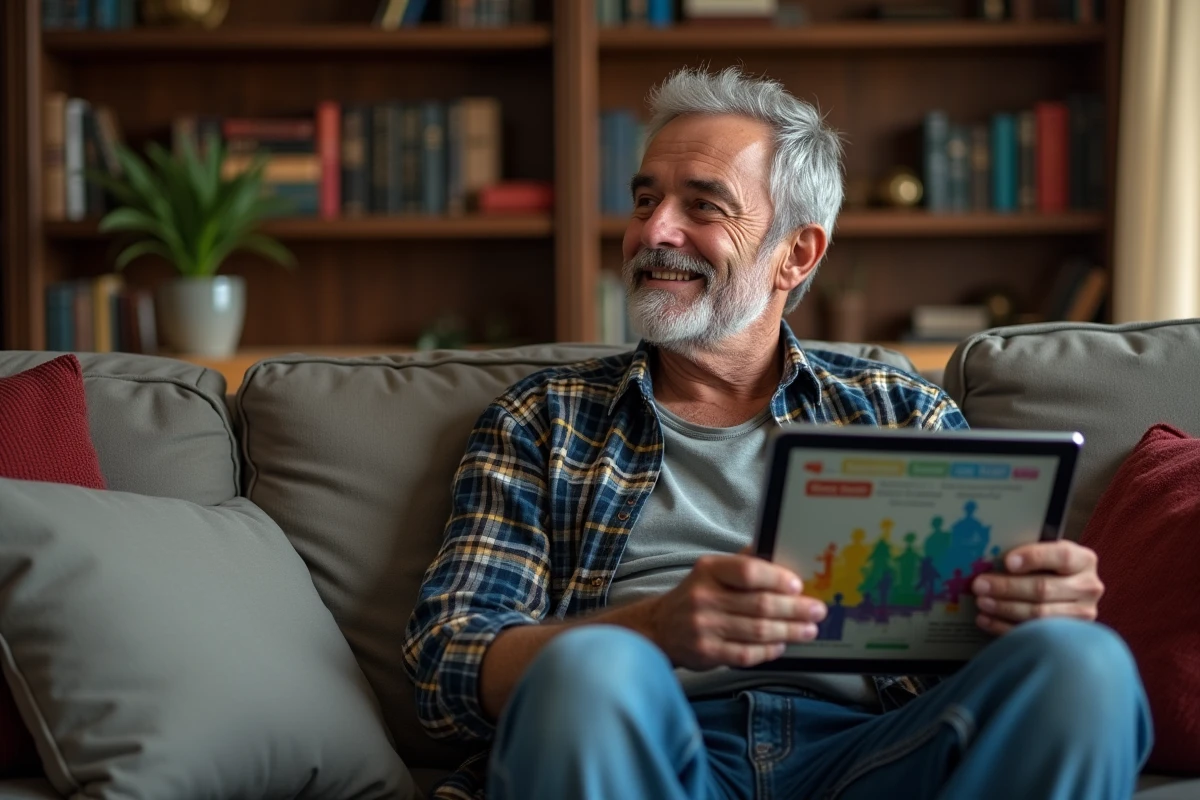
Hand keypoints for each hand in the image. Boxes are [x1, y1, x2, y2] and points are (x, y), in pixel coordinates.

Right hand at [647, 554, 825, 669]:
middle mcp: (704, 597)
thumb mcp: (710, 571)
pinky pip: (746, 654)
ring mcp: (704, 627)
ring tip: (808, 630)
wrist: (658, 627)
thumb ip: (741, 562)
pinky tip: (781, 645)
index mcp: (708, 570)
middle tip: (816, 611)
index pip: (748, 571)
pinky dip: (768, 651)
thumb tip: (776, 550)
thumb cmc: (694, 596)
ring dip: (789, 631)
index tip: (798, 585)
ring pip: (757, 631)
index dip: (777, 578)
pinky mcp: (706, 652)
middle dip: (794, 609)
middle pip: (759, 604)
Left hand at [971, 540, 1103, 634]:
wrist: (1069, 593)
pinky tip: (986, 620)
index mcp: (1083, 560)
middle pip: (1044, 588)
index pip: (1062, 556)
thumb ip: (1028, 555)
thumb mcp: (1047, 555)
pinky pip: (1033, 633)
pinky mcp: (1069, 635)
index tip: (1007, 561)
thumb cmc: (1051, 570)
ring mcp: (1082, 614)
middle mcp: (1088, 587)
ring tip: (982, 602)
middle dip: (1007, 587)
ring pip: (1039, 613)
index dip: (1033, 558)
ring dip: (1005, 608)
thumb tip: (990, 557)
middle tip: (980, 585)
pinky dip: (1005, 627)